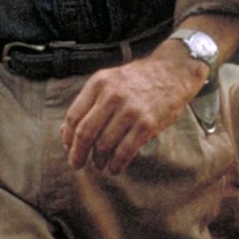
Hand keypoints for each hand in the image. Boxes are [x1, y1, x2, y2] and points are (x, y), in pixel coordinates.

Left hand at [60, 44, 207, 173]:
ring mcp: (130, 110)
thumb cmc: (138, 80)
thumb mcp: (109, 81)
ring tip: (100, 165)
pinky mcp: (146, 124)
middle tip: (76, 164)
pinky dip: (116, 164)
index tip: (69, 148)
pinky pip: (124, 151)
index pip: (74, 116)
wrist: (173, 71)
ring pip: (104, 145)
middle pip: (85, 133)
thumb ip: (89, 103)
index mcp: (99, 83)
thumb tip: (65, 132)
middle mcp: (112, 95)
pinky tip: (115, 167)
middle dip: (78, 154)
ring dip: (99, 161)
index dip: (68, 137)